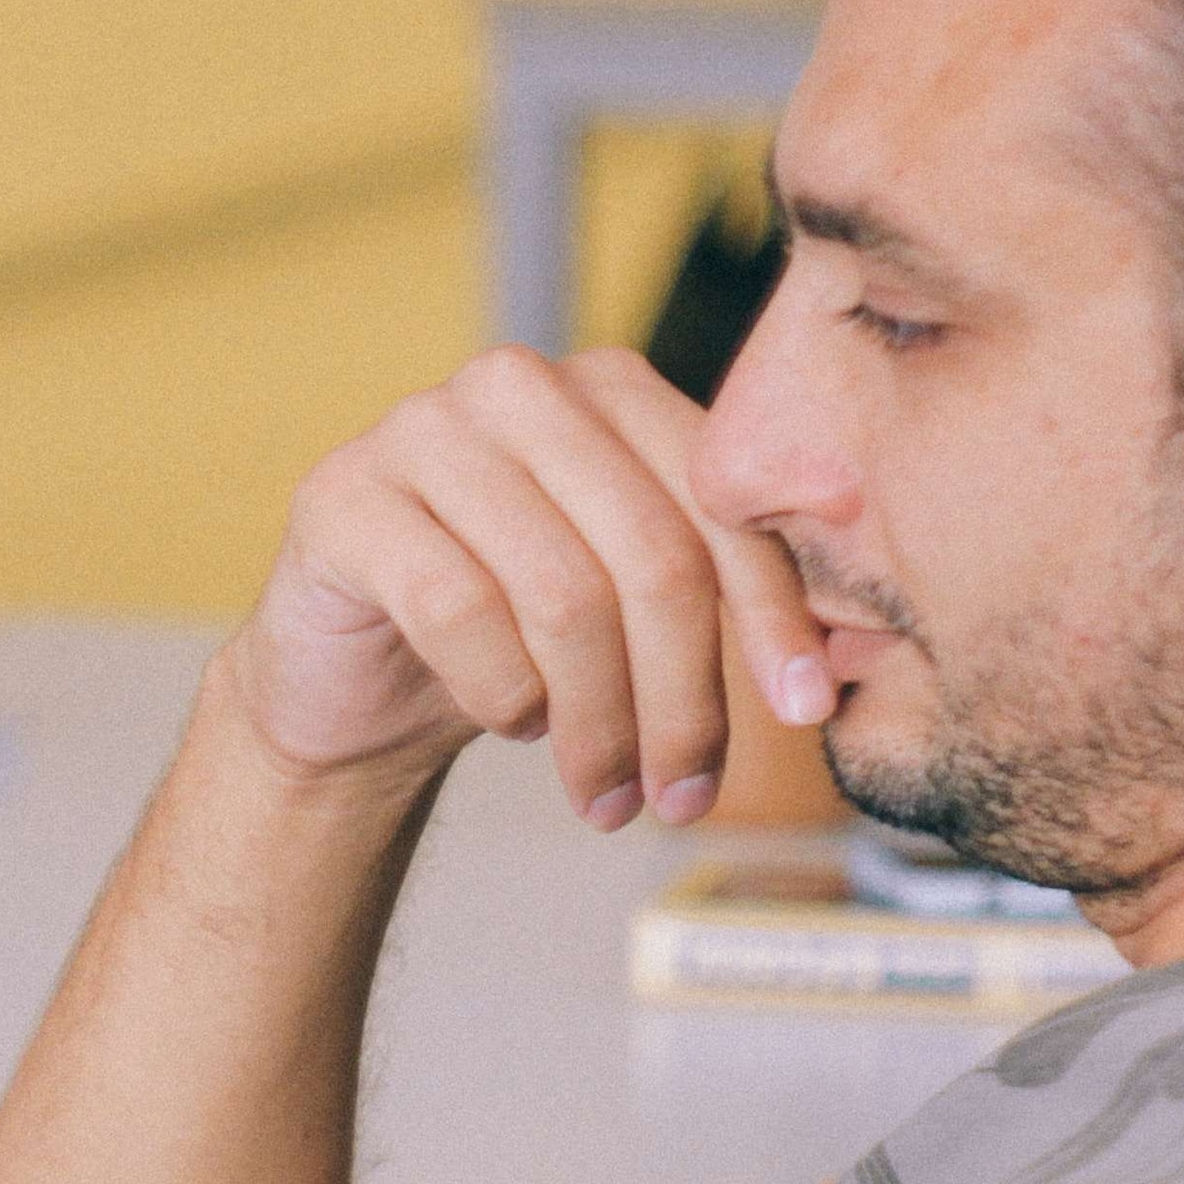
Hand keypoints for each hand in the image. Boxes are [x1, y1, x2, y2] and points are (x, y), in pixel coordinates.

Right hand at [230, 347, 829, 825]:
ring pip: (562, 596)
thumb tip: (840, 660)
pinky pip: (457, 612)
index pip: (720, 503)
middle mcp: (515, 386)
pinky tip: (511, 723)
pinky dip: (501, 695)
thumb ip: (717, 588)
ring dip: (598, 725)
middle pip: (651, 557)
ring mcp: (419, 431)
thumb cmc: (510, 636)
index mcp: (607, 387)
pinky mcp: (342, 498)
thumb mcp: (627, 601)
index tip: (805, 714)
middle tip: (684, 797)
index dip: (771, 616)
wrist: (351, 680)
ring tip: (604, 796)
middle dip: (683, 699)